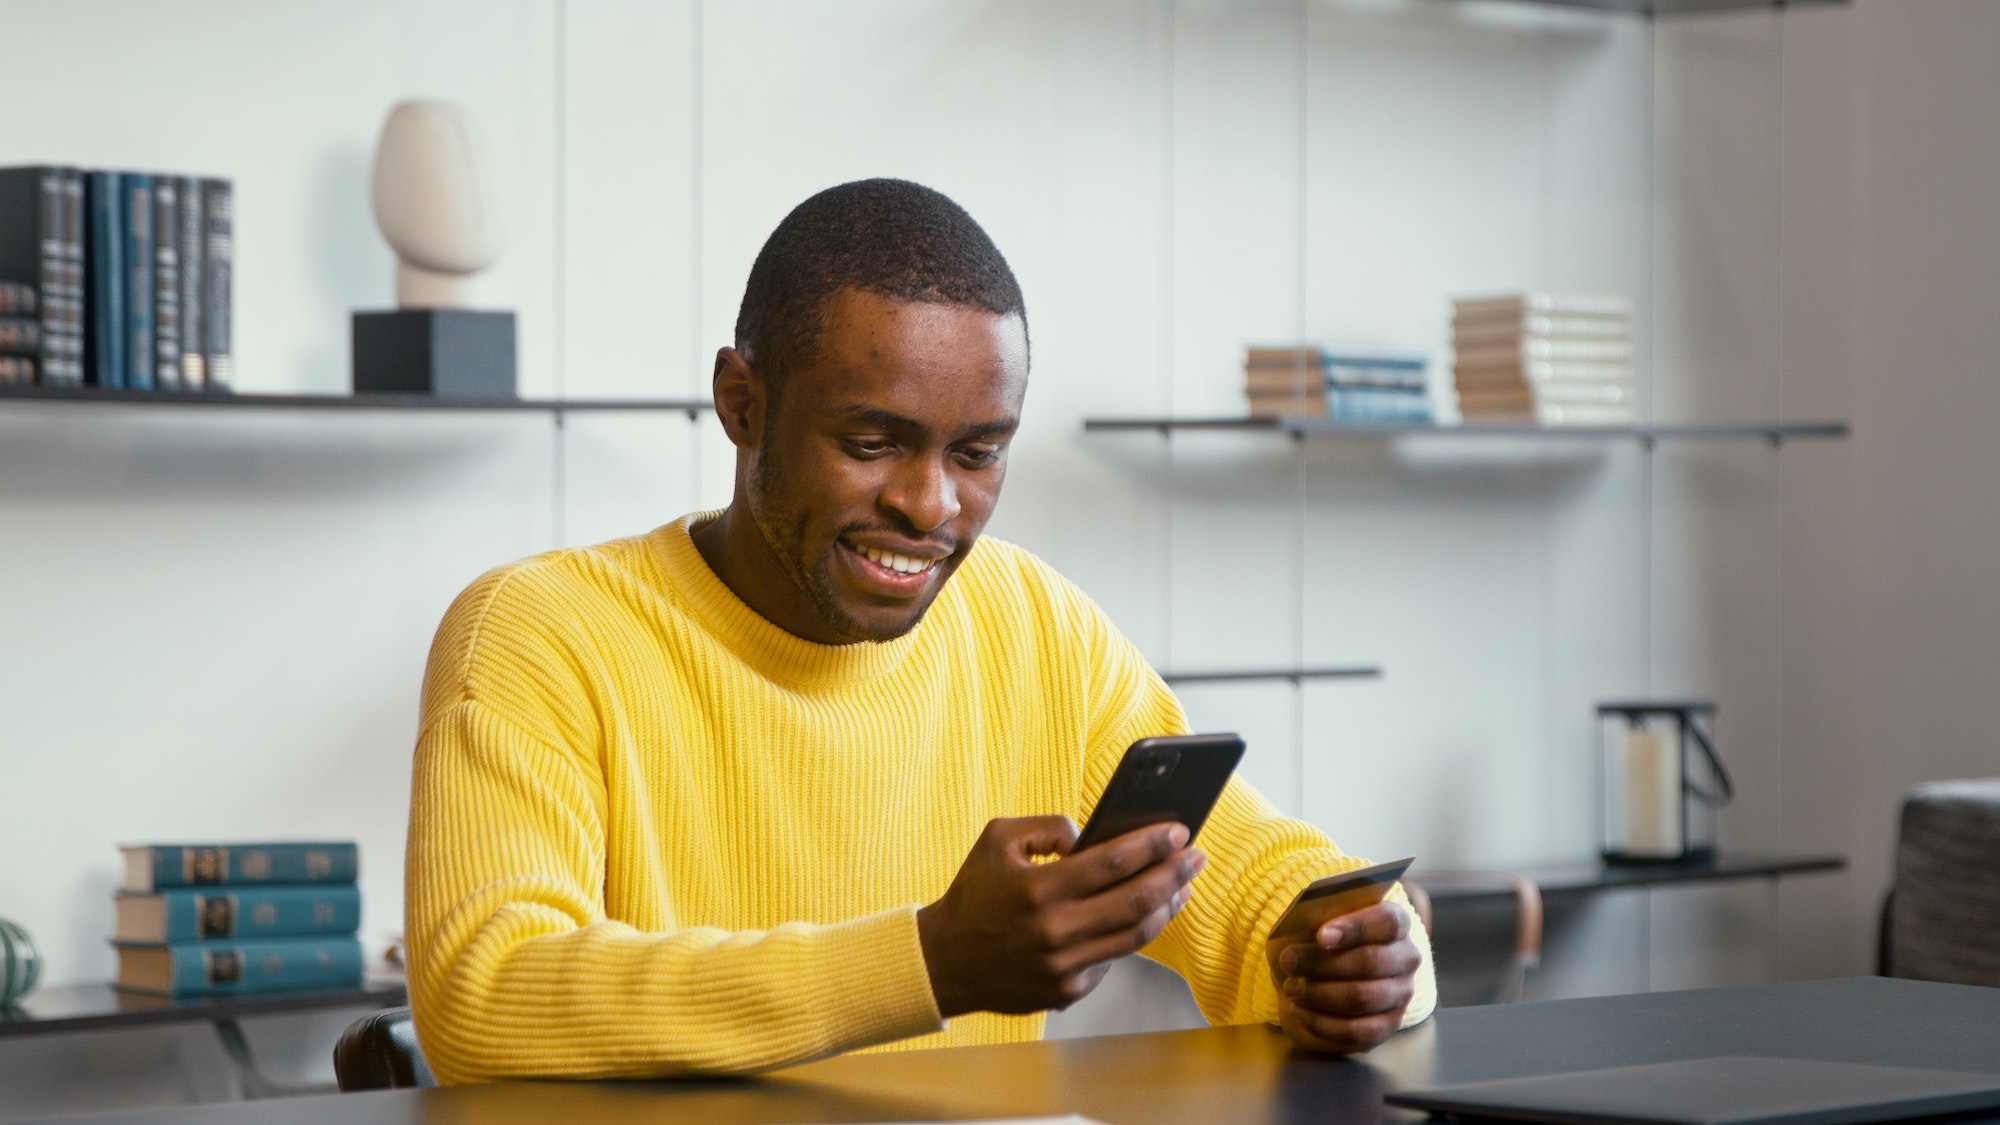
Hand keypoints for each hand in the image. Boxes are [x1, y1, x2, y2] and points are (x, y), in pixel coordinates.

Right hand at [917, 816, 1205, 1017]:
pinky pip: (1112, 960)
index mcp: (1038, 889)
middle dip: (1174, 874)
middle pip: (1135, 900)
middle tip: (1195, 857)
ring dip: (1166, 908)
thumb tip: (1090, 834)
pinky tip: (1143, 917)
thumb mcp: (997, 839)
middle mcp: (1054, 930)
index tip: (1178, 831)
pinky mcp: (1066, 991)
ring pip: (1135, 936)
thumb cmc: (974, 894)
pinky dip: (1130, 935)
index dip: (1151, 844)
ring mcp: (1063, 966)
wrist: (945, 961)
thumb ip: (1047, 826)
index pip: (1111, 861)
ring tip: (1182, 887)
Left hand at [1269, 900, 1421, 1053]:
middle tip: (1288, 962)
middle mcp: (1406, 957)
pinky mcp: (1388, 1026)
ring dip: (1318, 994)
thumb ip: (1317, 915)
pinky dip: (1322, 1023)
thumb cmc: (1315, 938)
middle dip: (1322, 964)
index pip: (1387, 922)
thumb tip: (1312, 924)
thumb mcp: (1313, 918)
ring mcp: (1400, 994)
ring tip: (1290, 988)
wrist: (1315, 974)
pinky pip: (1357, 1031)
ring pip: (1362, 997)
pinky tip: (1299, 1011)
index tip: (1321, 936)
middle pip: (1370, 962)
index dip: (1355, 928)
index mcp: (1396, 922)